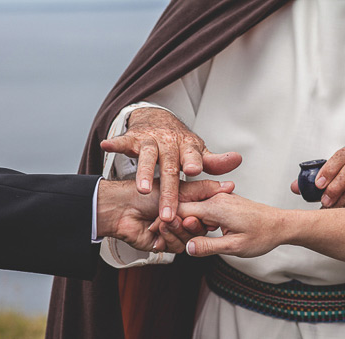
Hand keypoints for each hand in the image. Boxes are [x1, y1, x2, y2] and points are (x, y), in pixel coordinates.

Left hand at [97, 179, 234, 251]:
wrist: (123, 208)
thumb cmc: (146, 193)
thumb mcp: (181, 187)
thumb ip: (207, 190)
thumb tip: (229, 186)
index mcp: (189, 204)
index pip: (209, 214)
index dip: (209, 216)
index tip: (209, 215)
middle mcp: (183, 218)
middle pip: (201, 229)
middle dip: (191, 224)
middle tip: (183, 218)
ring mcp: (174, 232)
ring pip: (190, 240)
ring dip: (177, 230)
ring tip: (163, 221)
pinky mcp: (165, 244)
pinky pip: (177, 247)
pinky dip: (167, 238)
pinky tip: (157, 230)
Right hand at [100, 107, 241, 221]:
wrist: (158, 120)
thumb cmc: (179, 144)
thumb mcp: (198, 152)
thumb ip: (214, 161)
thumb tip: (237, 160)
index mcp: (188, 147)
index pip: (193, 157)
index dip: (193, 162)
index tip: (194, 171)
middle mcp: (170, 143)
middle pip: (170, 168)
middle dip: (169, 191)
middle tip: (168, 213)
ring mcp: (151, 140)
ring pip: (147, 156)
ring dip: (144, 172)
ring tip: (142, 190)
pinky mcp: (133, 138)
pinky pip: (123, 141)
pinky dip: (116, 143)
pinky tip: (107, 146)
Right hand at [177, 193, 286, 257]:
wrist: (281, 225)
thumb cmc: (263, 235)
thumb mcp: (235, 246)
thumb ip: (209, 246)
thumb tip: (188, 248)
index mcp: (216, 207)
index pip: (180, 209)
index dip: (167, 222)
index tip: (159, 234)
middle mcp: (216, 199)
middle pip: (184, 209)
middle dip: (176, 225)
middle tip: (172, 242)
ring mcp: (220, 200)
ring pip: (193, 210)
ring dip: (188, 225)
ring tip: (187, 240)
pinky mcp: (224, 204)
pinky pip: (203, 210)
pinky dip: (198, 222)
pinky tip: (200, 233)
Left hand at [291, 145, 344, 207]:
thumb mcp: (338, 173)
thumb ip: (317, 178)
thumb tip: (296, 187)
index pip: (344, 154)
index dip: (329, 169)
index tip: (318, 184)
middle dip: (334, 186)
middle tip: (324, 200)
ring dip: (340, 202)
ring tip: (330, 210)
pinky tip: (343, 216)